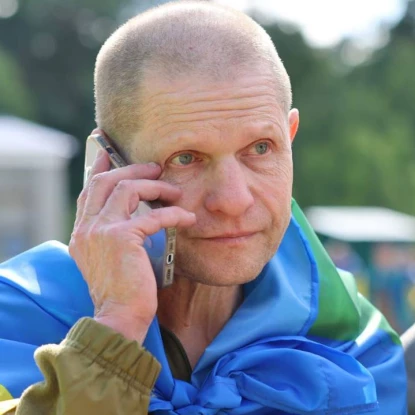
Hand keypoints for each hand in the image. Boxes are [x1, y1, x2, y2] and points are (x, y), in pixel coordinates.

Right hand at [69, 130, 195, 342]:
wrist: (118, 319)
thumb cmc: (122, 292)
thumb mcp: (111, 260)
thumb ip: (115, 237)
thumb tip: (136, 219)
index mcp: (82, 233)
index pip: (88, 191)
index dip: (100, 169)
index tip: (109, 152)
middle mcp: (87, 228)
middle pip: (106, 181)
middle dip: (132, 169)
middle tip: (155, 166)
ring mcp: (101, 231)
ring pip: (127, 189)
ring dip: (155, 186)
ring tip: (175, 191)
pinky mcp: (122, 238)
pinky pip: (153, 215)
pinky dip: (174, 213)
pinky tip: (188, 217)